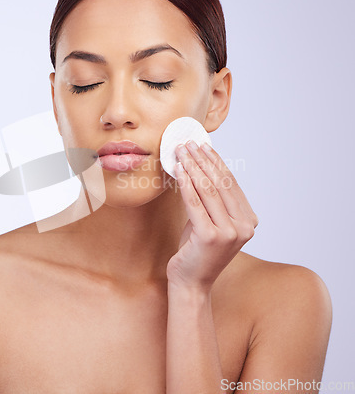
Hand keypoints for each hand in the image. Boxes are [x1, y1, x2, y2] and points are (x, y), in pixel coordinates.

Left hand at [166, 140, 258, 291]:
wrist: (191, 282)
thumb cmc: (197, 250)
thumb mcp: (209, 221)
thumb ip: (212, 200)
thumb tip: (200, 166)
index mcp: (249, 221)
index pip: (231, 184)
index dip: (216, 162)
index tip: (203, 146)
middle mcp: (244, 227)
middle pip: (220, 184)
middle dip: (202, 160)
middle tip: (189, 144)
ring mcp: (230, 233)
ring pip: (208, 190)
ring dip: (192, 166)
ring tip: (181, 151)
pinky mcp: (210, 237)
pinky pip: (194, 202)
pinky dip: (185, 183)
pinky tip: (178, 169)